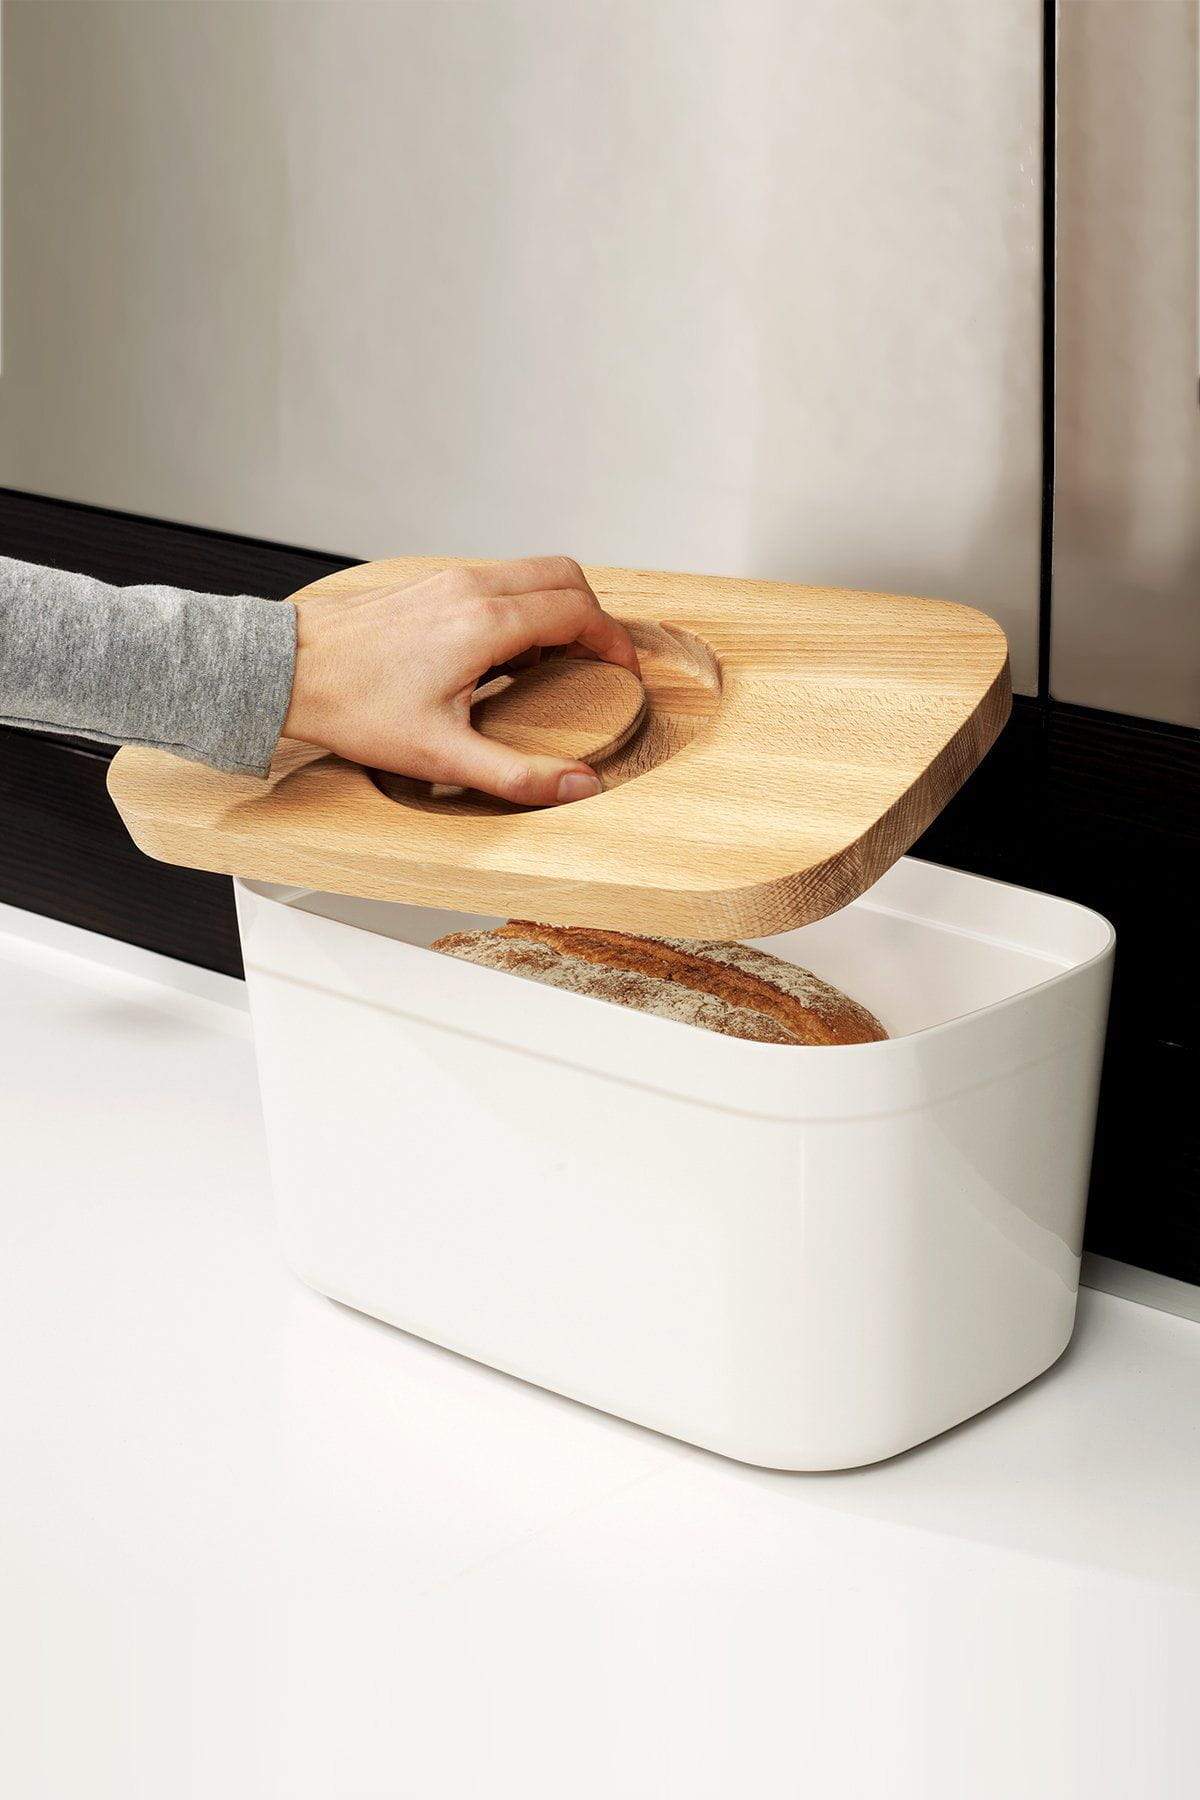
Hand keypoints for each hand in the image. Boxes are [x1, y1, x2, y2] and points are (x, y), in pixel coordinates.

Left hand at [283, 556, 639, 804]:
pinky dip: (517, 607)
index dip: (611, 639)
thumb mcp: (442, 756)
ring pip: (528, 574)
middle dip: (592, 615)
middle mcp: (471, 588)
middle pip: (562, 576)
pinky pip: (494, 581)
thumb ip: (517, 775)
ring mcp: (446, 580)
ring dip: (552, 610)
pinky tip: (497, 657)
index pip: (576, 611)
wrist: (287, 671)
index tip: (623, 667)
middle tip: (597, 659)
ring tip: (545, 665)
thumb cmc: (355, 708)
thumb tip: (577, 788)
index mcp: (485, 623)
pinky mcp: (426, 585)